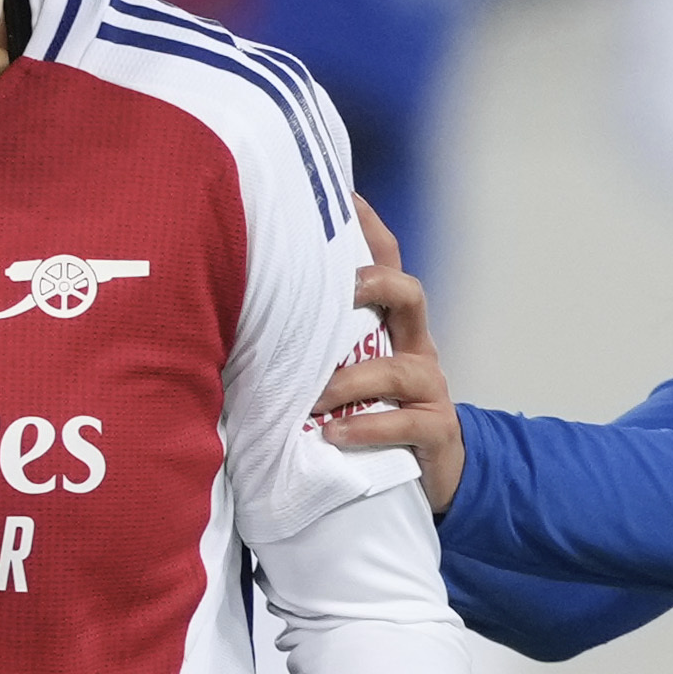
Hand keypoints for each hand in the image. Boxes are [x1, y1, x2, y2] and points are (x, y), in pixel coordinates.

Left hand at [310, 198, 462, 512]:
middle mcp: (416, 348)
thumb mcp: (345, 375)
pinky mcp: (435, 431)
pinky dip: (367, 429)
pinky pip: (405, 423)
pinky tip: (335, 436)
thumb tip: (237, 322)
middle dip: (375, 284)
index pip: (387, 264)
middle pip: (409, 295)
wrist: (431, 478)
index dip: (369, 228)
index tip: (343, 195)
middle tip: (338, 290)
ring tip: (314, 398)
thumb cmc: (371, 418)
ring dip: (352, 380)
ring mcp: (430, 389)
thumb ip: (313, 349)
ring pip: (400, 368)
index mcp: (392, 327)